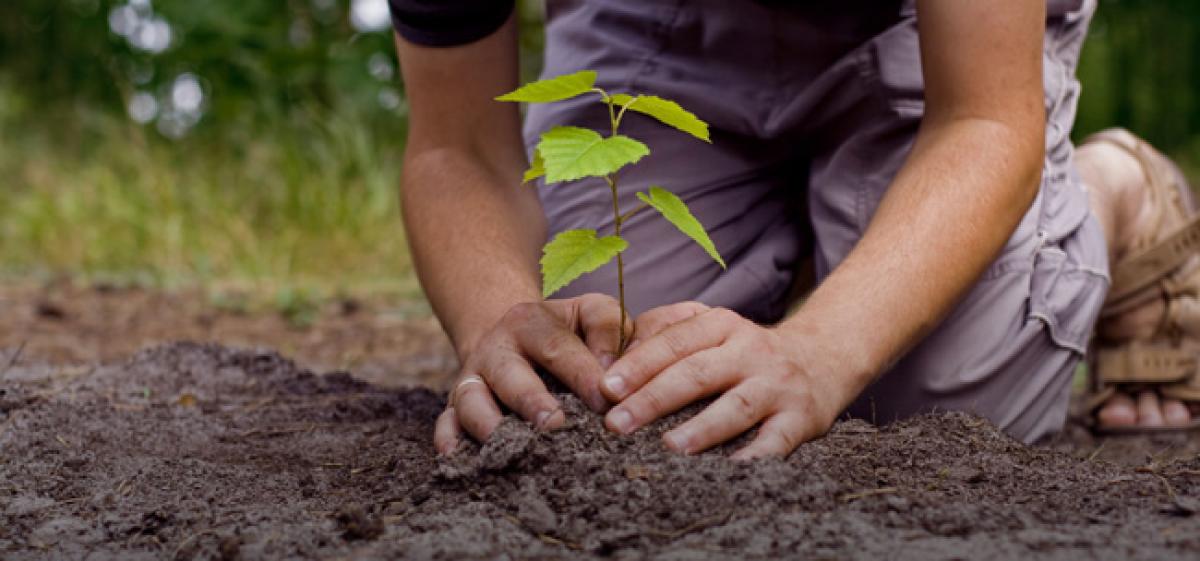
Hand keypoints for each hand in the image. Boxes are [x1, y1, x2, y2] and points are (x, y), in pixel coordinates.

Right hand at [434, 293, 627, 453]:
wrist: (512, 336)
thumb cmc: (565, 331)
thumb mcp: (588, 313)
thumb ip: (607, 330)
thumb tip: (612, 375)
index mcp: (530, 322)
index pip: (557, 346)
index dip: (581, 374)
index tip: (605, 401)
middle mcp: (496, 349)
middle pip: (510, 374)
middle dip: (531, 401)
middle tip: (555, 425)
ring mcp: (472, 378)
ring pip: (471, 400)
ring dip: (489, 424)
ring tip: (513, 448)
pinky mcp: (455, 405)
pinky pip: (445, 422)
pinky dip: (448, 439)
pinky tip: (458, 457)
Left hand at [599, 302, 848, 458]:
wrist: (822, 359)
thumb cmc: (745, 351)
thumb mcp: (712, 328)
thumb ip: (666, 332)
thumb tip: (614, 356)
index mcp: (722, 325)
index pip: (675, 342)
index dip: (639, 364)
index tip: (607, 388)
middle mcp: (750, 351)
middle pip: (697, 373)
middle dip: (654, 398)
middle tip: (617, 424)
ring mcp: (777, 385)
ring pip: (736, 407)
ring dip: (701, 428)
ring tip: (668, 447)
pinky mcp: (801, 419)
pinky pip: (776, 441)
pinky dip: (754, 457)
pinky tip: (729, 472)